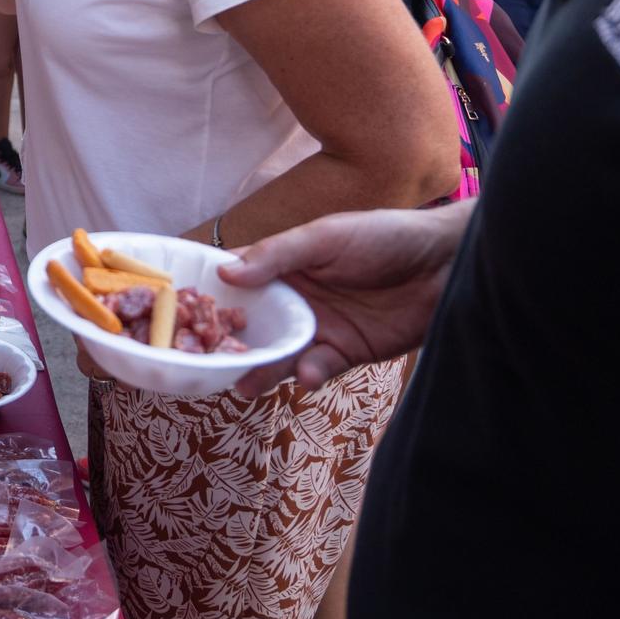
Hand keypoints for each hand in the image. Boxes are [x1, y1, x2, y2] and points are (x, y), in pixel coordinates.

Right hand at [217, 203, 472, 395]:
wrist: (448, 265)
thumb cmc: (385, 236)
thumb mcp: (327, 236)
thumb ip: (278, 254)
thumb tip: (225, 273)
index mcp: (282, 264)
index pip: (233, 278)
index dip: (205, 292)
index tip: (172, 308)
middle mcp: (293, 298)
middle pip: (249, 323)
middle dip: (225, 342)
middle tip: (201, 362)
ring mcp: (318, 327)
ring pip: (277, 353)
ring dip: (259, 368)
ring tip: (243, 382)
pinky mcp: (347, 353)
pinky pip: (317, 368)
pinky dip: (307, 373)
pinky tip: (304, 373)